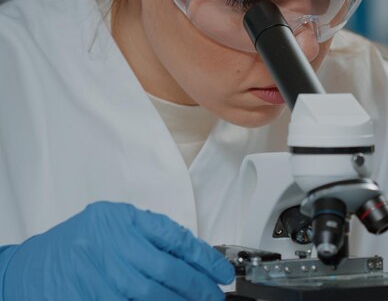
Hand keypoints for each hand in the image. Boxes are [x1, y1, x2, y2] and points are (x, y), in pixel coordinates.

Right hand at [1, 201, 233, 299]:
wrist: (38, 264)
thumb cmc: (85, 240)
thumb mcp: (119, 224)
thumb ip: (154, 236)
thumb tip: (195, 257)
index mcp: (123, 220)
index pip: (174, 238)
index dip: (203, 258)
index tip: (222, 272)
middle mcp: (110, 244)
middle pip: (164, 270)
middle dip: (196, 286)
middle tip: (213, 296)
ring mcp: (97, 273)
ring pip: (147, 295)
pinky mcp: (88, 296)